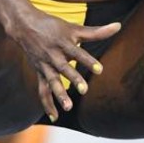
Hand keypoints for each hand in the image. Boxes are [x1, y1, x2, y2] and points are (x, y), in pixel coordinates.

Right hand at [6, 7, 120, 122]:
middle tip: (84, 90)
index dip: (88, 61)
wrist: (24, 25)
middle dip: (73, 79)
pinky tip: (55, 117)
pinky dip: (47, 104)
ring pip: (52, 81)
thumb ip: (96, 32)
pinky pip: (42, 90)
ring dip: (59, 94)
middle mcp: (53, 55)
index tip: (100, 70)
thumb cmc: (53, 26)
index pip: (77, 53)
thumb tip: (118, 26)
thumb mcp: (74, 27)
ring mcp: (45, 65)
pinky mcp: (40, 73)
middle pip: (64, 68)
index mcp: (63, 43)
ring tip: (68, 108)